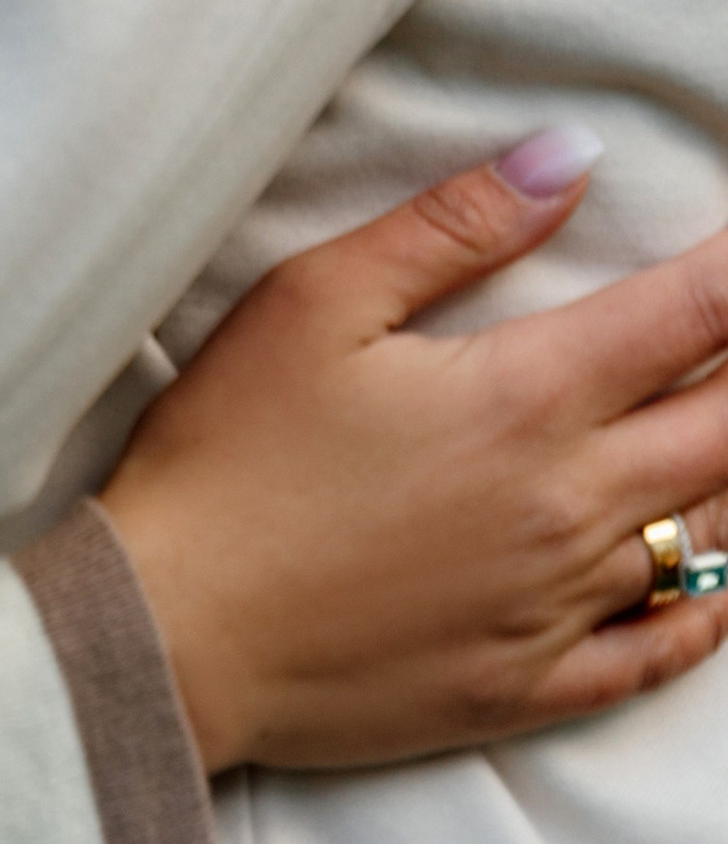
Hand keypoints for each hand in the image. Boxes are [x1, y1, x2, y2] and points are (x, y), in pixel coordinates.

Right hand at [100, 143, 727, 772]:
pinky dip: (709, 609)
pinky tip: (719, 577)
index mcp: (524, 398)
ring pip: (707, 534)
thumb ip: (450, 226)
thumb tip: (566, 158)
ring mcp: (558, 606)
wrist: (170, 631)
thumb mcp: (314, 302)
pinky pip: (662, 650)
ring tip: (727, 428)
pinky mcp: (528, 686)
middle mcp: (568, 504)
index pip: (689, 316)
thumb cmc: (227, 455)